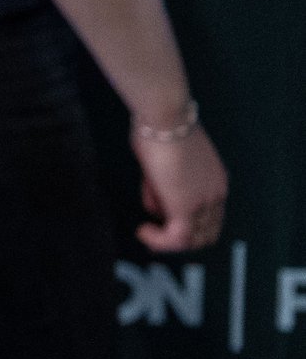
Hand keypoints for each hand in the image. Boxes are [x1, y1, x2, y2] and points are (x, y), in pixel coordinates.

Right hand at [132, 123, 227, 251]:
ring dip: (168, 240)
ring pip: (193, 239)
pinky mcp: (185, 207)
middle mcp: (215, 194)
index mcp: (214, 180)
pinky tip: (144, 232)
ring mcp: (203, 202)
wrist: (165, 117)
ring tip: (147, 231)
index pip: (209, 216)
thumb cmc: (160, 127)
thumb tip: (153, 203)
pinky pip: (176, 238)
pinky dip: (160, 241)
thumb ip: (161, 185)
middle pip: (206, 233)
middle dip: (180, 237)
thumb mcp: (163, 160)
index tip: (163, 223)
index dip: (188, 225)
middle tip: (156, 233)